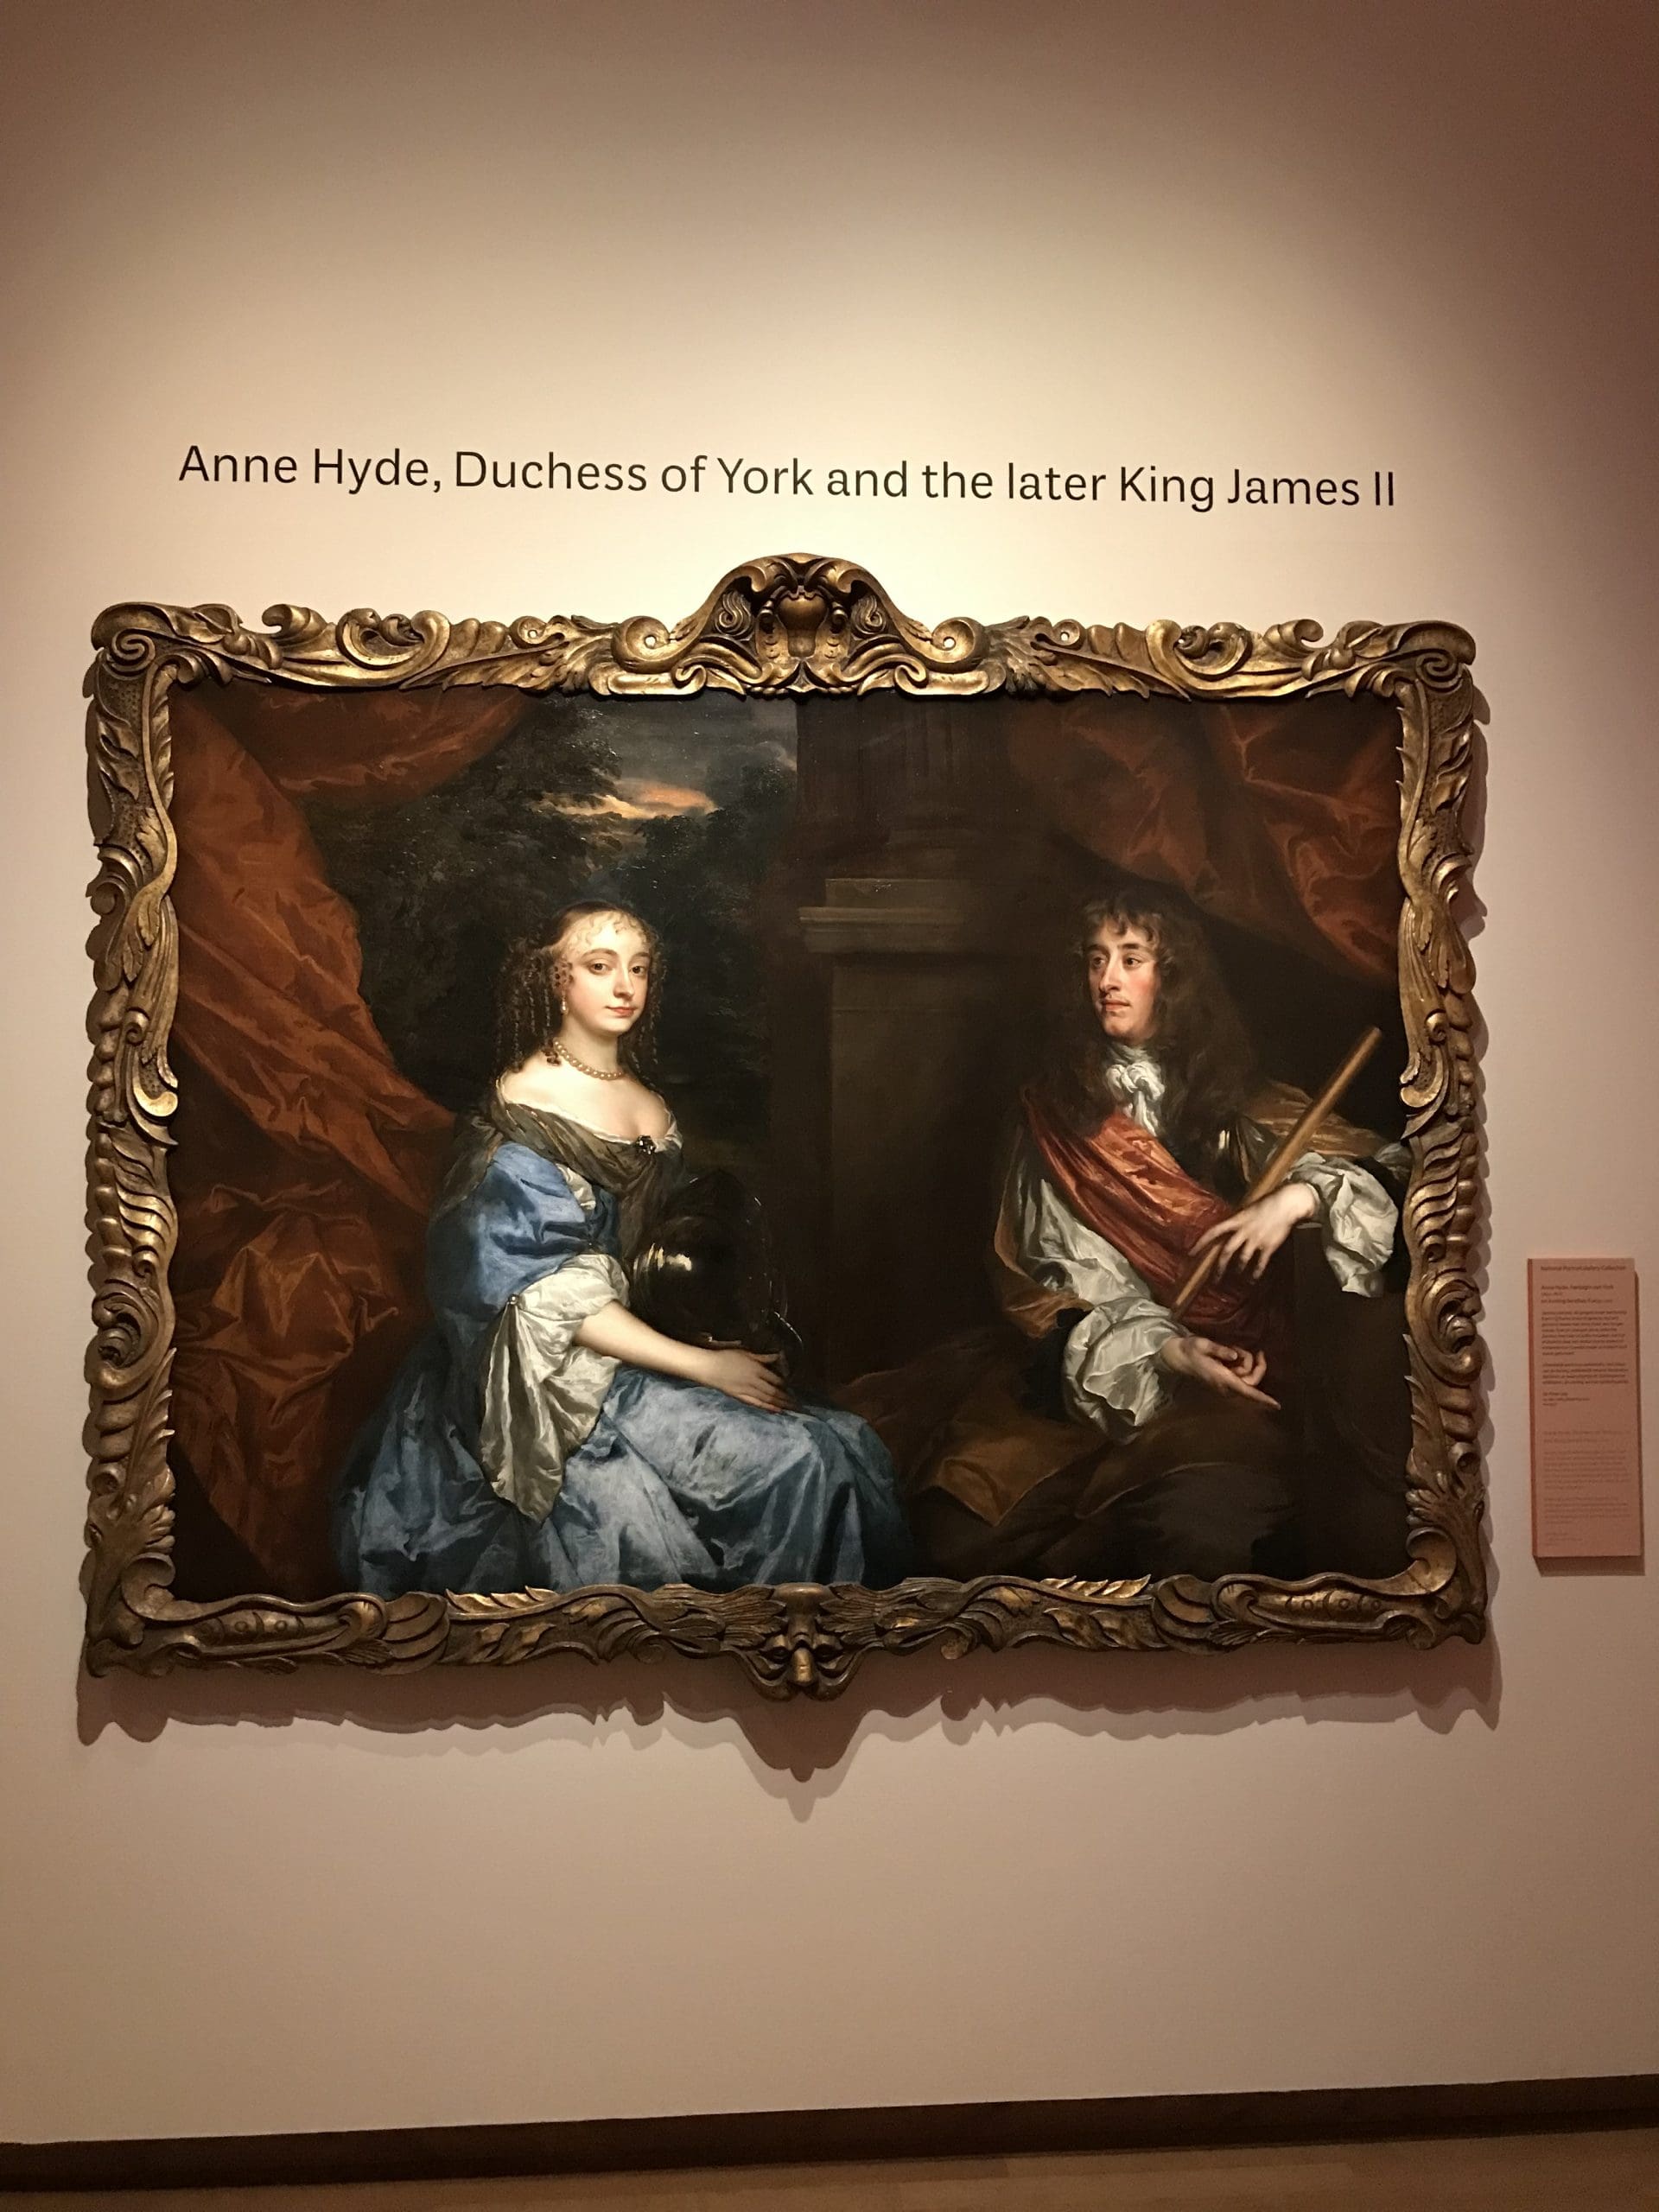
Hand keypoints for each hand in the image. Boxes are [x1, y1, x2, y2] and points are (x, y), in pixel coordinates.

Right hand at [697, 1347, 791, 1411]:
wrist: (709, 1368)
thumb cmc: (726, 1356)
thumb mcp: (746, 1352)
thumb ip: (763, 1357)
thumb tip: (778, 1356)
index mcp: (757, 1369)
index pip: (775, 1379)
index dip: (785, 1385)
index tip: (793, 1388)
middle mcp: (755, 1381)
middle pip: (774, 1392)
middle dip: (787, 1399)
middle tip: (797, 1405)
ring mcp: (747, 1391)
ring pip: (767, 1399)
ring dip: (780, 1405)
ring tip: (790, 1409)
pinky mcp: (740, 1397)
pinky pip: (756, 1404)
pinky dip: (767, 1408)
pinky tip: (775, 1411)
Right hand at [1159, 1333, 1280, 1409]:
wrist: (1179, 1357)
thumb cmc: (1190, 1350)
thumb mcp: (1203, 1344)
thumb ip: (1220, 1350)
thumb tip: (1235, 1356)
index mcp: (1222, 1378)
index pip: (1246, 1390)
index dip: (1262, 1398)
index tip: (1277, 1405)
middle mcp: (1226, 1386)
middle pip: (1252, 1381)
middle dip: (1258, 1366)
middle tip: (1258, 1351)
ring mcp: (1226, 1386)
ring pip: (1249, 1377)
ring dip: (1247, 1362)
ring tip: (1234, 1350)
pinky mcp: (1227, 1383)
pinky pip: (1243, 1376)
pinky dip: (1243, 1365)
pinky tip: (1233, 1356)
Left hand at [1191, 1181, 1317, 1281]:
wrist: (1286, 1204)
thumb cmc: (1266, 1204)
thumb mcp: (1246, 1210)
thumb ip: (1236, 1221)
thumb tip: (1226, 1230)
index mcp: (1236, 1220)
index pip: (1213, 1232)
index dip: (1201, 1243)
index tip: (1190, 1253)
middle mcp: (1243, 1230)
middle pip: (1227, 1251)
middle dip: (1220, 1267)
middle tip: (1215, 1279)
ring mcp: (1256, 1239)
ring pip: (1243, 1258)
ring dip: (1238, 1269)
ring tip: (1236, 1275)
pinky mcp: (1268, 1245)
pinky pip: (1260, 1262)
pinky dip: (1256, 1272)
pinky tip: (1252, 1279)